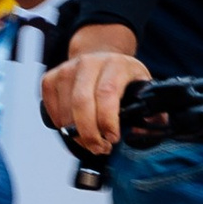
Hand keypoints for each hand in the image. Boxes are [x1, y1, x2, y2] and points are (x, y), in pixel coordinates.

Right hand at [43, 37, 149, 156]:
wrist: (101, 55)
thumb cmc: (122, 77)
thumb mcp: (143, 86)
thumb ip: (151, 110)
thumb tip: (146, 129)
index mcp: (117, 65)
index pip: (107, 92)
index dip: (107, 120)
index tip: (113, 138)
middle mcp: (90, 63)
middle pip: (81, 102)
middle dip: (89, 133)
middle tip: (99, 148)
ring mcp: (68, 69)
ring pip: (65, 110)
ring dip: (75, 134)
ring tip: (90, 142)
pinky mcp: (51, 78)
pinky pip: (51, 108)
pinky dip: (61, 125)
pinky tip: (75, 129)